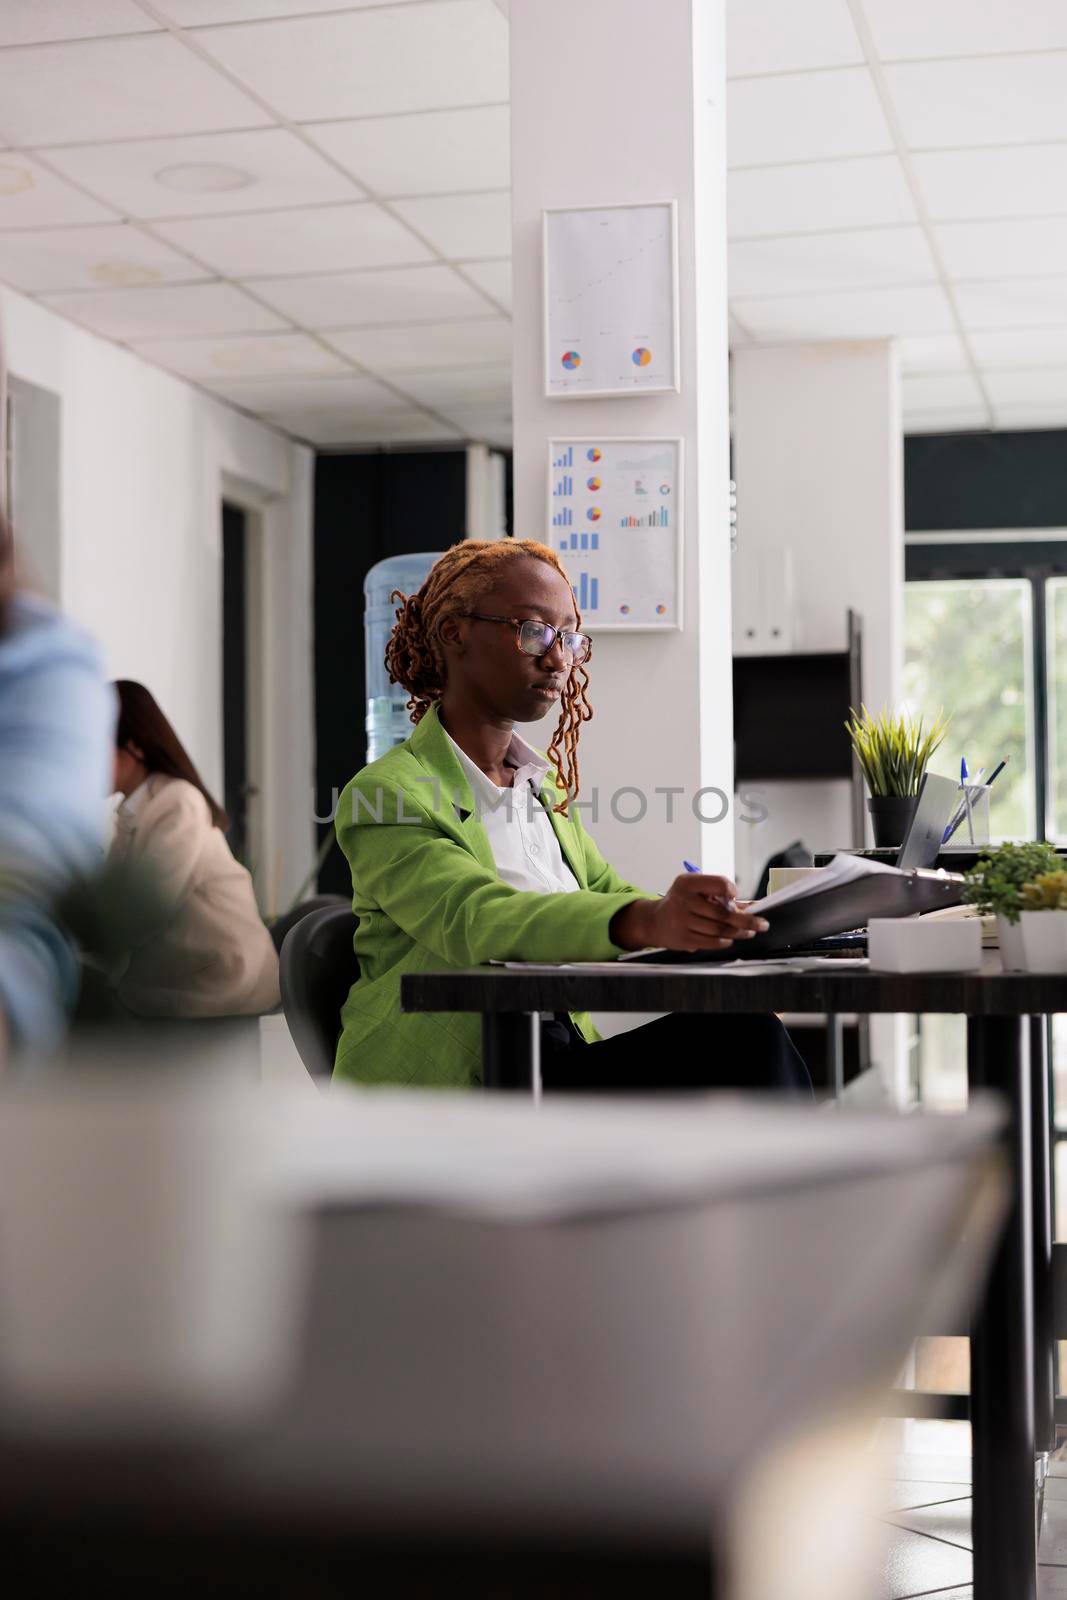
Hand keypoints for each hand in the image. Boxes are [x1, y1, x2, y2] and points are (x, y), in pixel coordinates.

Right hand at [610, 875, 769, 953]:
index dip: (731, 891)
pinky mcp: (683, 938)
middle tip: (762, 924)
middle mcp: (683, 900)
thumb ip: (722, 896)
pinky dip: (725, 941)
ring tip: (749, 932)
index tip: (736, 898)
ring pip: (720, 929)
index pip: (719, 884)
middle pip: (724, 913)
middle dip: (747, 920)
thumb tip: (754, 905)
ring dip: (739, 932)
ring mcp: (682, 920)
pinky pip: (711, 941)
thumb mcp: (696, 891)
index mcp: (687, 883)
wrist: (654, 921)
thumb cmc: (682, 903)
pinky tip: (730, 938)